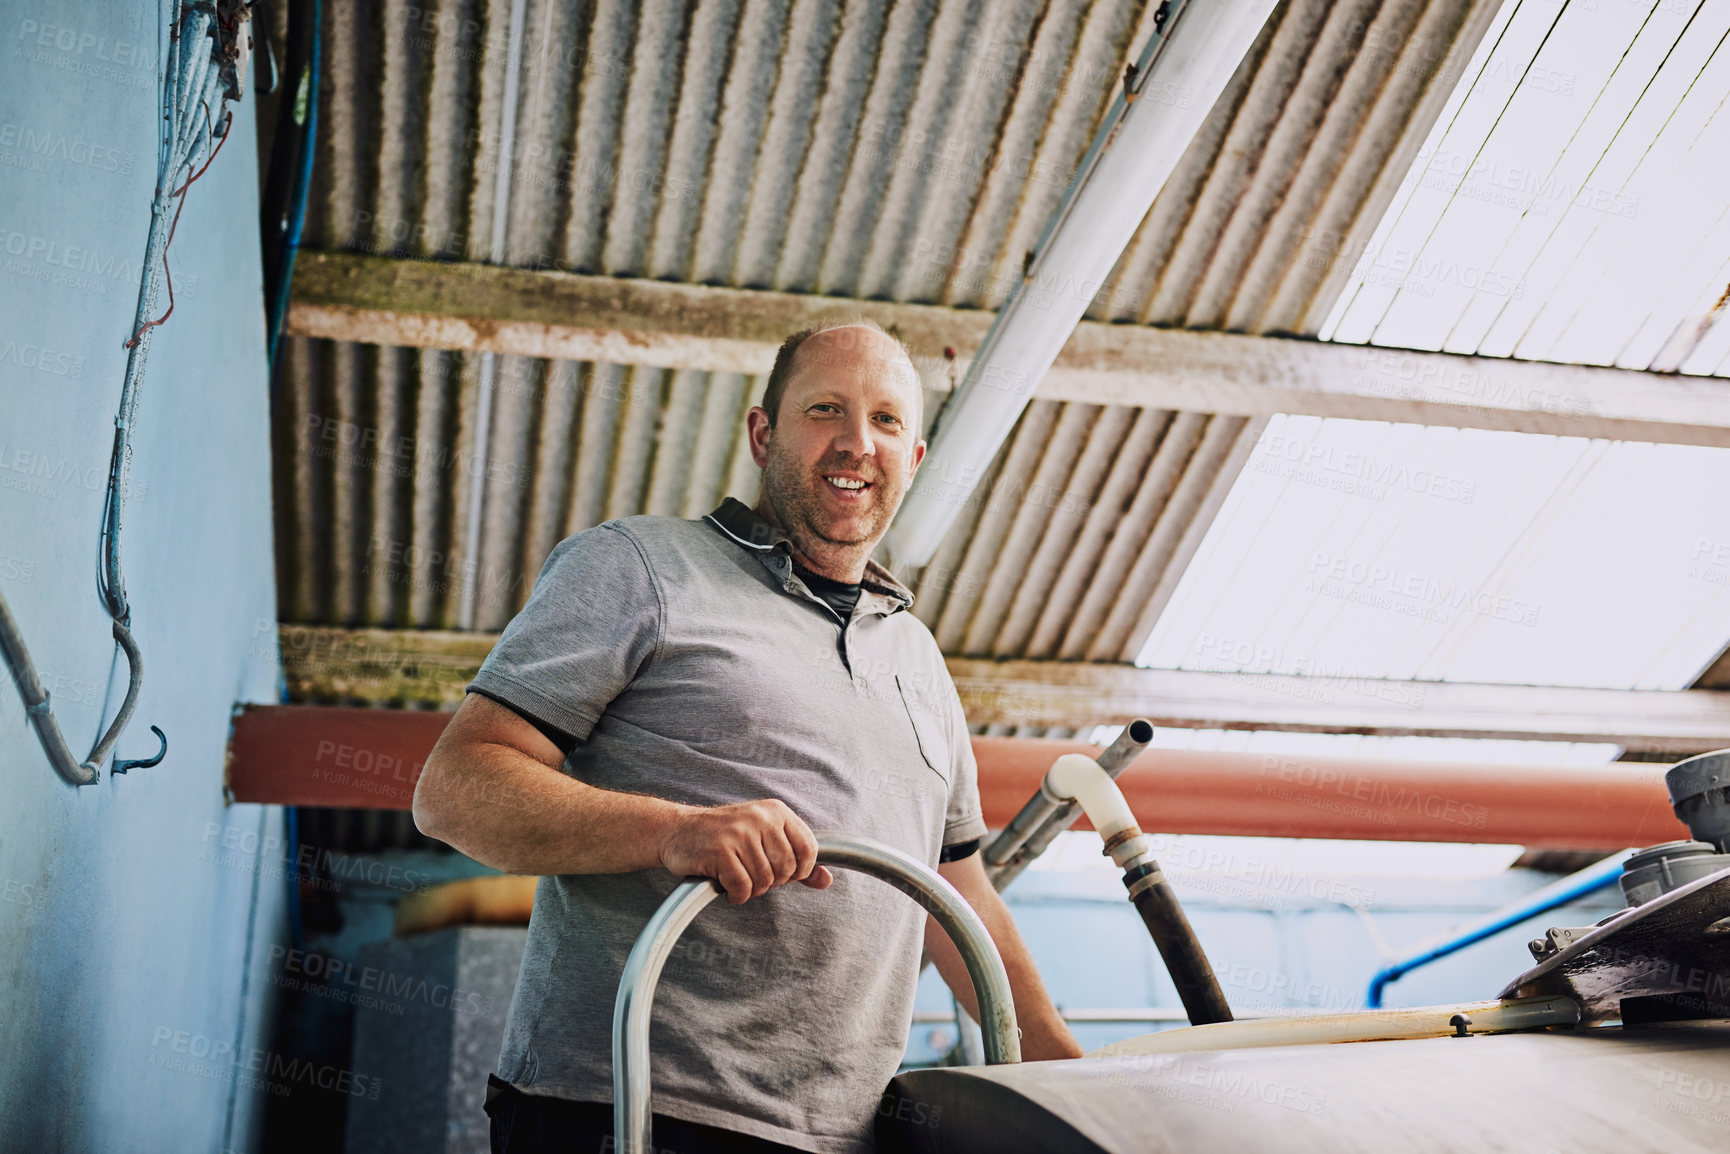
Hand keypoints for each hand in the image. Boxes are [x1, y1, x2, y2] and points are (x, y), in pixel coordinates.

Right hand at [657, 799, 833, 903]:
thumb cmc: (724, 837)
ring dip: (751, 889)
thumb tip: (826, 881)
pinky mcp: (720, 850)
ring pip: (764, 881)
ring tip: (737, 877)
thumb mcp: (764, 839)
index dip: (799, 870)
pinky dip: (736, 895)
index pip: (808, 848)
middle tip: (752, 875)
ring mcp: (739, 833)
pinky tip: (726, 886)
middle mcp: (760, 818)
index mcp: (776, 811)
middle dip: (771, 882)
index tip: (782, 874)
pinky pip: (742, 887)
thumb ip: (797, 860)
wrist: (676, 830)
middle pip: (786, 869)